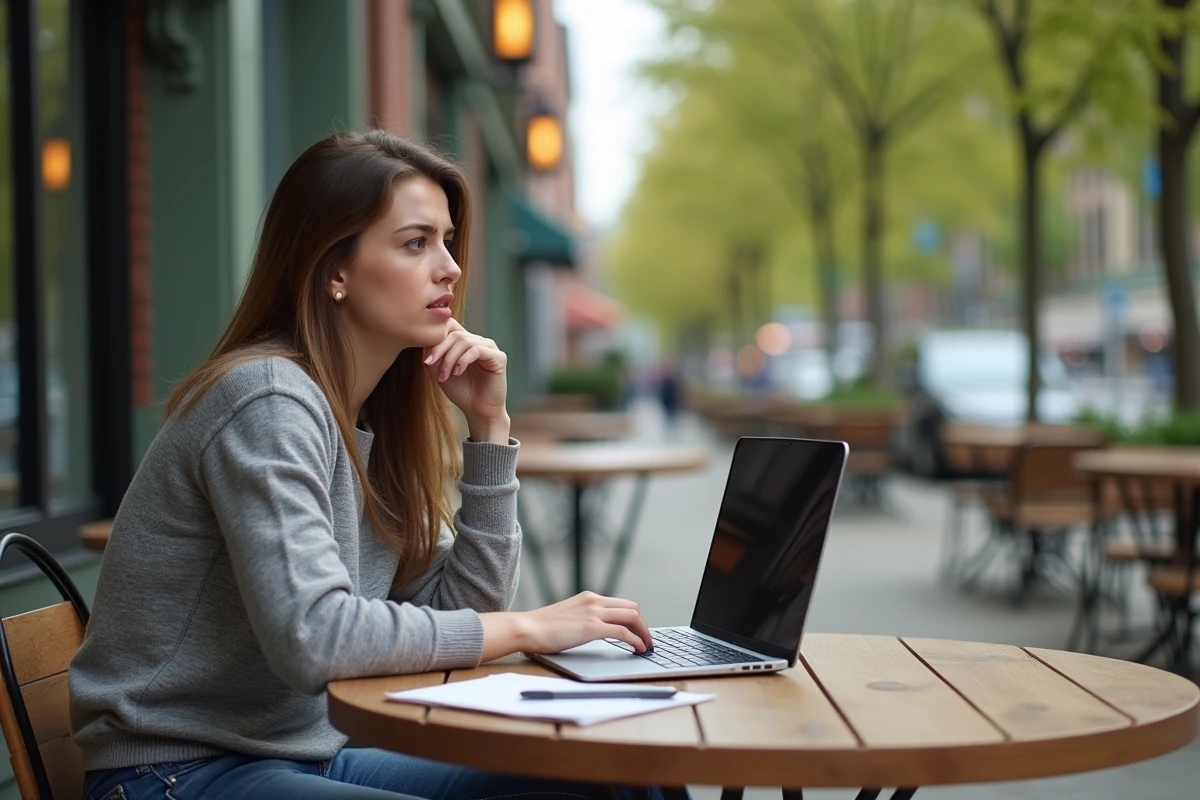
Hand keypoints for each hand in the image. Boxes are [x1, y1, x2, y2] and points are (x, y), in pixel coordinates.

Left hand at [423, 319, 507, 436]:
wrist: (478, 411)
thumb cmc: (461, 392)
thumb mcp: (440, 371)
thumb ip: (433, 355)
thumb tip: (425, 339)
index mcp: (466, 342)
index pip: (450, 326)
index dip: (436, 338)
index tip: (426, 359)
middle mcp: (479, 341)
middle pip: (455, 333)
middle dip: (439, 350)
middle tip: (429, 365)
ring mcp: (490, 348)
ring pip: (464, 341)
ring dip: (449, 358)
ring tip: (443, 376)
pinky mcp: (499, 357)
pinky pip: (476, 350)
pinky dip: (463, 361)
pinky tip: (457, 373)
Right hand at [481, 592, 652, 660]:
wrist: (526, 628)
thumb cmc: (540, 628)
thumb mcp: (566, 616)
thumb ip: (581, 618)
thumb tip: (592, 630)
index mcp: (588, 598)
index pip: (620, 604)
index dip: (633, 618)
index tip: (638, 630)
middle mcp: (594, 601)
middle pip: (631, 608)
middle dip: (642, 624)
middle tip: (646, 639)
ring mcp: (594, 613)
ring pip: (632, 617)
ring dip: (643, 632)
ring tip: (647, 645)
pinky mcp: (592, 627)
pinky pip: (623, 632)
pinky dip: (636, 640)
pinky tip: (639, 649)